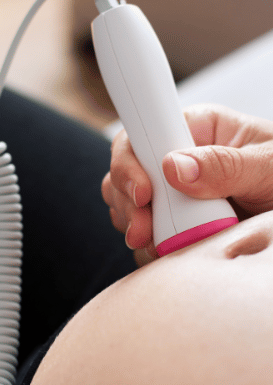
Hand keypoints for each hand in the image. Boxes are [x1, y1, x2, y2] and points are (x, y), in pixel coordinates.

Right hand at [102, 104, 272, 265]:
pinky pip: (142, 233)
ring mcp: (170, 194)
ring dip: (135, 227)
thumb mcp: (269, 167)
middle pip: (126, 172)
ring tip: (159, 246)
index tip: (143, 194)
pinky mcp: (171, 222)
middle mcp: (177, 160)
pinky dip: (146, 247)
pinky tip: (165, 253)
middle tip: (144, 231)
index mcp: (198, 131)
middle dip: (129, 203)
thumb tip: (173, 167)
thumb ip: (225, 165)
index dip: (132, 162)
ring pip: (127, 204)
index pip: (144, 133)